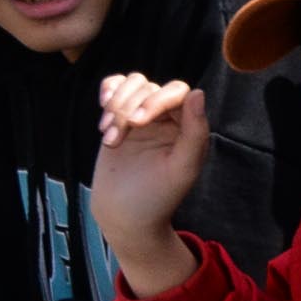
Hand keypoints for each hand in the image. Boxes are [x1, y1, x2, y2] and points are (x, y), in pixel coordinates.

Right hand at [90, 73, 207, 297]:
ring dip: (115, 107)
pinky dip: (106, 93)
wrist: (123, 215)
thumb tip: (198, 93)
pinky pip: (114, 88)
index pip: (177, 93)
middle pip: (150, 87)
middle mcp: (167, 119)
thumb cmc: (156, 197)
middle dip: (128, 107)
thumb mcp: (181, 168)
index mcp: (188, 129)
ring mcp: (141, 117)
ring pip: (131, 86)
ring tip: (108, 137)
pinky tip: (102, 113)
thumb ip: (194, 132)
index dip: (156, 100)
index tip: (137, 122)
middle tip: (116, 138)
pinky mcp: (118, 119)